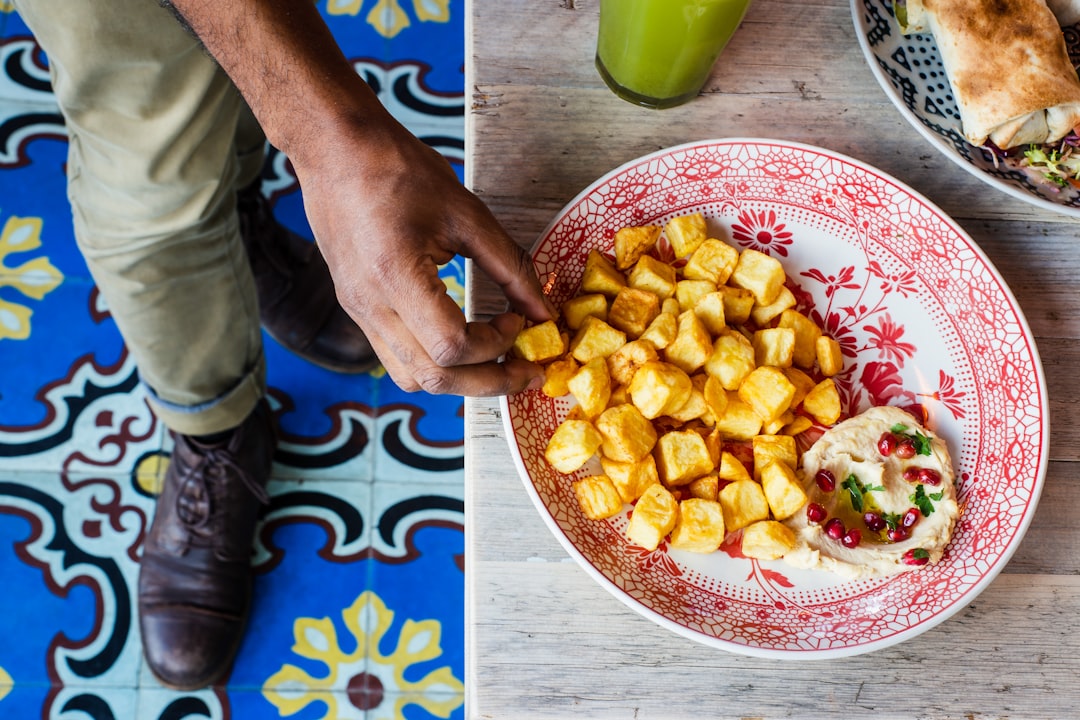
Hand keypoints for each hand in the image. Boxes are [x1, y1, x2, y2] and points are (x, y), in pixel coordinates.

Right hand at [296, 121, 554, 395]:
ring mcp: (358, 311)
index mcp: (395, 277)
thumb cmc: (396, 168)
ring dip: (460, 379)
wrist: (334, 147)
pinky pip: (397, 357)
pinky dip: (435, 361)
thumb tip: (541, 310)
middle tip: (525, 372)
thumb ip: (509, 266)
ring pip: (412, 378)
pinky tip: (464, 342)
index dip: (495, 344)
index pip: (451, 347)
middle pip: (433, 379)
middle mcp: (370, 305)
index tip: (518, 321)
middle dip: (487, 383)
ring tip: (497, 362)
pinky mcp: (357, 308)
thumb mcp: (466, 212)